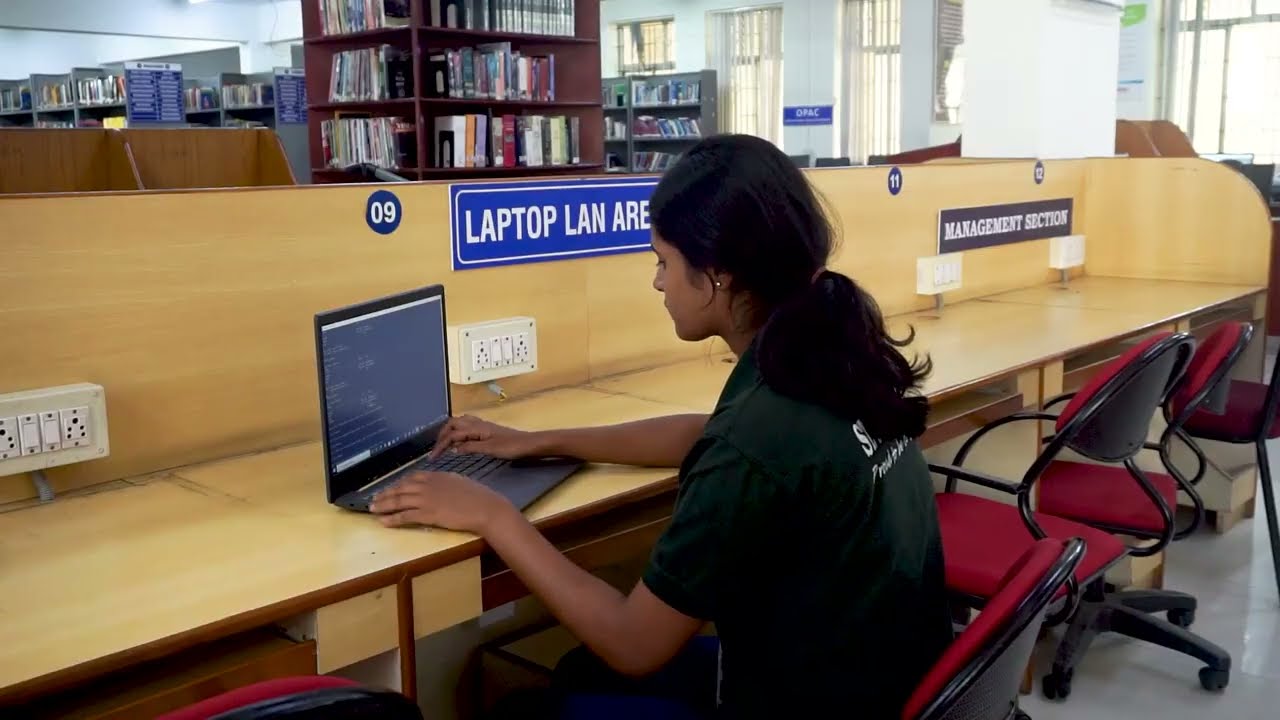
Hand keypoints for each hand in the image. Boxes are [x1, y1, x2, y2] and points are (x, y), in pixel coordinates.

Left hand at [370, 471, 514, 532]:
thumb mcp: (459, 481)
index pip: (411, 478)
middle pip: (400, 488)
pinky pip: (404, 515)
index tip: (391, 488)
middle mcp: (427, 485)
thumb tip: (441, 483)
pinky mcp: (427, 514)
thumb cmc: (478, 496)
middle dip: (385, 494)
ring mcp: (426, 499)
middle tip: (374, 499)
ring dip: (383, 505)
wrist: (484, 507)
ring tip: (372, 509)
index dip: (399, 484)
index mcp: (436, 476)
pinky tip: (383, 521)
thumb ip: (446, 481)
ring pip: (399, 501)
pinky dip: (392, 518)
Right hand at [429, 415, 542, 459]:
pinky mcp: (488, 430)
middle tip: (436, 450)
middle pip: (453, 424)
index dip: (440, 446)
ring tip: (443, 445)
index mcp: (476, 428)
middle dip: (441, 436)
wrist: (530, 444)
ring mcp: (483, 426)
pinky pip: (467, 427)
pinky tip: (460, 443)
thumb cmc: (512, 447)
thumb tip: (453, 448)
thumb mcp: (490, 449)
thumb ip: (471, 447)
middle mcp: (478, 423)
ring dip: (449, 432)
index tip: (433, 459)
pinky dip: (459, 433)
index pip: (452, 435)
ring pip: (460, 423)